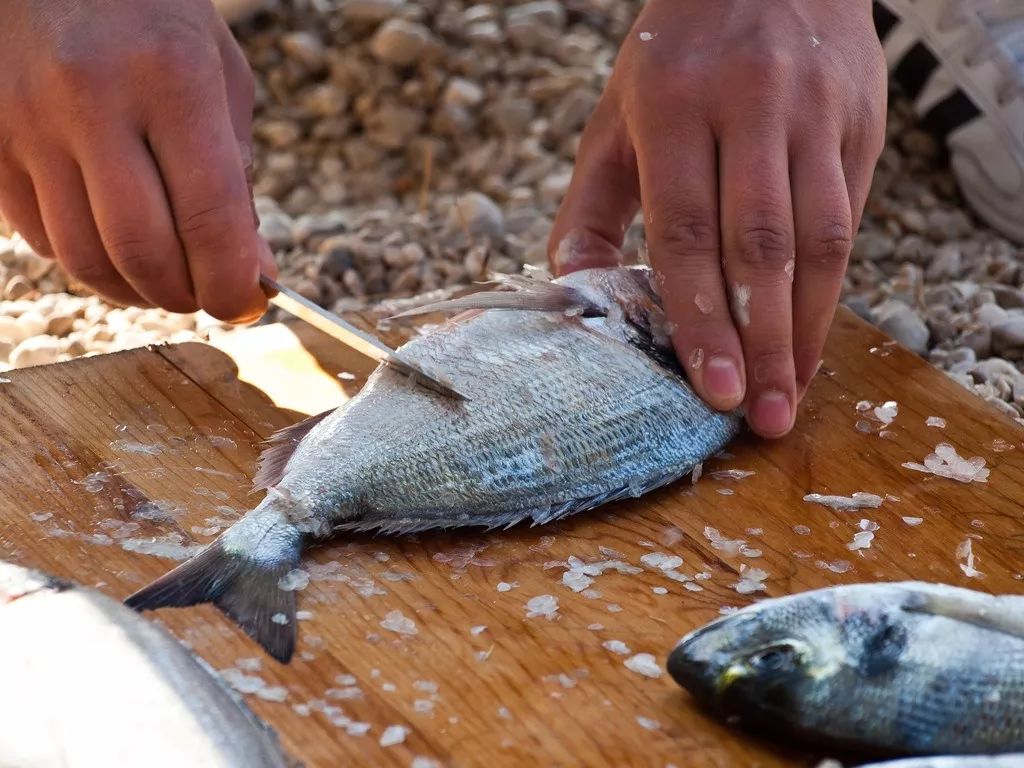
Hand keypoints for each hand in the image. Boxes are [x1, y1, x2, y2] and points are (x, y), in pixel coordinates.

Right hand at [0, 0, 275, 321]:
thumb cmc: (155, 15)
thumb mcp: (221, 78)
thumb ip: (237, 180)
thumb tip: (250, 272)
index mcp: (170, 77)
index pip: (208, 218)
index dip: (231, 282)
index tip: (245, 302)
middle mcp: (90, 99)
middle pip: (141, 252)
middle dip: (186, 296)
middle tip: (207, 295)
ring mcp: (25, 121)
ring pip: (85, 259)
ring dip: (136, 290)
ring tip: (166, 277)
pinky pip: (41, 239)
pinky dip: (89, 259)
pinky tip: (114, 238)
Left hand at [549, 0, 885, 437]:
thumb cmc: (676, 56)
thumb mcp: (616, 117)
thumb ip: (591, 207)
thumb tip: (573, 294)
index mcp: (677, 107)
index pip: (687, 232)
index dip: (699, 318)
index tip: (711, 388)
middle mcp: (753, 108)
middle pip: (761, 247)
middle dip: (762, 342)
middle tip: (762, 417)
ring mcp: (816, 114)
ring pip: (821, 239)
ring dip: (808, 329)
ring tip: (791, 394)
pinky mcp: (860, 124)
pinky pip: (849, 217)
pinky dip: (834, 287)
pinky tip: (813, 336)